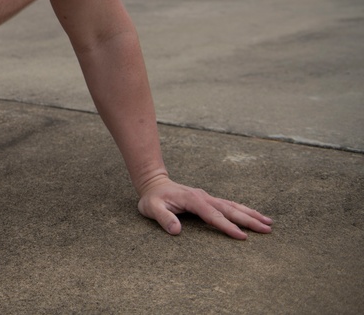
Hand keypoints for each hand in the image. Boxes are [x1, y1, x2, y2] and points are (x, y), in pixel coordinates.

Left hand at [137, 175, 273, 238]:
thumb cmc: (152, 199)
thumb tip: (176, 230)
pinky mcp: (209, 200)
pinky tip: (254, 216)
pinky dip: (243, 210)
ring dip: (250, 214)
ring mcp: (207, 198)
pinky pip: (229, 205)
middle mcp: (204, 197)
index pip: (212, 215)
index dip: (227, 226)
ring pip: (233, 206)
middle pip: (229, 209)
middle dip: (248, 220)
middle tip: (267, 229)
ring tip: (269, 223)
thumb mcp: (151, 208)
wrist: (153, 183)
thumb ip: (163, 218)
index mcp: (192, 199)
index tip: (242, 237)